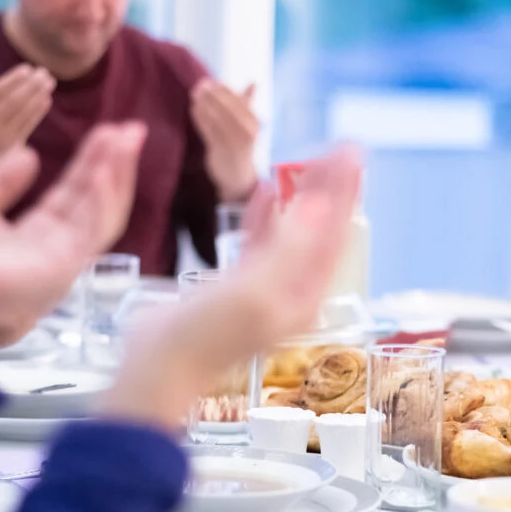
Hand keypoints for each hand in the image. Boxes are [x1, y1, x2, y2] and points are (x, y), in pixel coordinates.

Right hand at [0, 62, 55, 184]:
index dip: (13, 80)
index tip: (27, 68)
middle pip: (14, 101)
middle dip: (31, 85)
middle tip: (44, 72)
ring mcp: (2, 138)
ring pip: (24, 113)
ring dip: (39, 95)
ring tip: (50, 81)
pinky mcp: (14, 147)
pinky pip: (29, 126)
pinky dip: (38, 112)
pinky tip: (47, 99)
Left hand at [0, 122, 144, 353]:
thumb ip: (1, 182)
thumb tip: (29, 155)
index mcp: (40, 231)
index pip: (76, 191)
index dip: (92, 161)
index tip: (108, 131)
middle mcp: (60, 245)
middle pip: (97, 199)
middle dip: (116, 165)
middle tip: (133, 130)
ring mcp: (66, 259)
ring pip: (104, 213)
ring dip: (117, 177)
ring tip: (126, 142)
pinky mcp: (65, 269)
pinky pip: (91, 232)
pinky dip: (101, 201)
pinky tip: (105, 172)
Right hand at [103, 147, 362, 430]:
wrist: (160, 363)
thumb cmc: (205, 333)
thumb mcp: (253, 289)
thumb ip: (289, 248)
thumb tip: (322, 207)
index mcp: (303, 295)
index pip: (333, 235)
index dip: (344, 192)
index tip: (350, 153)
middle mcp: (291, 292)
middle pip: (319, 230)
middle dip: (329, 189)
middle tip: (339, 147)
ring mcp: (265, 288)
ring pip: (293, 232)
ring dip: (301, 198)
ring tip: (309, 161)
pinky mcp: (237, 285)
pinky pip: (261, 242)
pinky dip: (266, 216)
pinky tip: (267, 192)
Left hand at [190, 78, 259, 200]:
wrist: (239, 177)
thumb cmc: (242, 146)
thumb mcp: (248, 125)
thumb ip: (248, 104)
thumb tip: (254, 83)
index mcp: (254, 122)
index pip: (237, 100)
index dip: (222, 89)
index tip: (209, 82)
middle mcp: (247, 131)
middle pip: (225, 107)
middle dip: (210, 95)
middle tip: (198, 87)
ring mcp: (233, 141)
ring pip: (215, 117)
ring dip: (202, 104)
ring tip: (194, 96)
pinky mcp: (220, 150)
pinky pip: (207, 130)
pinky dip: (199, 117)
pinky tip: (193, 109)